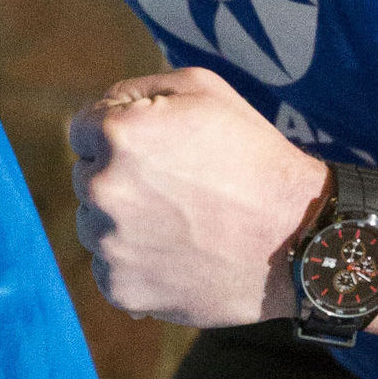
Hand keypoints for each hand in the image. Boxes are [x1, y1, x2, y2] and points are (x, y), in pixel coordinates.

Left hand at [69, 67, 330, 326]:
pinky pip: (110, 266)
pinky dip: (135, 260)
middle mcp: (102, 189)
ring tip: (180, 220)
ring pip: (94, 224)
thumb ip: (135, 92)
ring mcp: (108, 244)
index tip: (155, 147)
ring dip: (123, 220)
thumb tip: (97, 114)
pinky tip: (178, 251)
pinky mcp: (120, 288)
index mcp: (118, 134)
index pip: (83, 129)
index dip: (120, 133)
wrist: (294, 236)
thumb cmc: (251, 154)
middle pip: (87, 176)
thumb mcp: (202, 90)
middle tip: (176, 185)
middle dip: (120, 176)